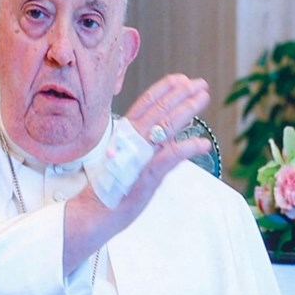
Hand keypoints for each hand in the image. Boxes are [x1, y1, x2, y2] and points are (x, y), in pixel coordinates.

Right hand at [62, 75, 210, 273]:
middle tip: (200, 83)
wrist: (91, 216)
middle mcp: (130, 142)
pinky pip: (168, 158)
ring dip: (186, 110)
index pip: (144, 106)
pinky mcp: (145, 177)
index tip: (180, 79)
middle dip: (180, 94)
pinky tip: (202, 142)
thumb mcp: (126, 165)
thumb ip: (144, 151)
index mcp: (124, 137)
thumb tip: (167, 143)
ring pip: (164, 127)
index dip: (163, 90)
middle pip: (158, 111)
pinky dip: (187, 148)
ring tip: (203, 98)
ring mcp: (138, 158)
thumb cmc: (108, 193)